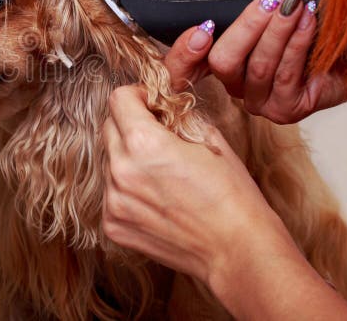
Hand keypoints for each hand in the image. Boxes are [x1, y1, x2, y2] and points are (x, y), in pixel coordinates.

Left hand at [101, 85, 288, 283]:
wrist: (237, 250)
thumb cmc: (232, 196)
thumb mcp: (210, 140)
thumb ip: (176, 118)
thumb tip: (160, 108)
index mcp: (144, 143)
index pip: (118, 100)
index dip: (137, 96)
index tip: (150, 104)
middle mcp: (121, 170)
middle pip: (109, 128)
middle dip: (131, 125)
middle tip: (158, 137)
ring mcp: (113, 201)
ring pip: (109, 162)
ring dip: (128, 159)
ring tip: (163, 175)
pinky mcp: (113, 224)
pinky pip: (111, 193)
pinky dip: (127, 190)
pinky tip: (157, 198)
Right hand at [164, 0, 346, 122]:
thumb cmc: (308, 5)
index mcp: (219, 58)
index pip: (181, 69)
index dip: (184, 52)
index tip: (203, 26)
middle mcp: (233, 84)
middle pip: (220, 63)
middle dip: (247, 27)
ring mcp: (258, 101)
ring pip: (255, 67)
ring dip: (279, 30)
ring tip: (297, 2)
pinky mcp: (286, 110)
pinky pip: (284, 75)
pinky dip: (298, 43)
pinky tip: (309, 19)